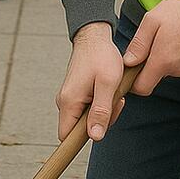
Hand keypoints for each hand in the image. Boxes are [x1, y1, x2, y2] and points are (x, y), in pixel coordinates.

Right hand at [56, 22, 125, 141]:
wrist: (95, 36)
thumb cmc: (101, 57)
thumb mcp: (107, 84)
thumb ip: (101, 111)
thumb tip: (95, 136)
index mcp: (69, 101)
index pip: (66, 136)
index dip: (79, 142)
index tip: (99, 131)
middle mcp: (65, 101)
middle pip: (79, 129)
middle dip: (100, 122)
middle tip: (114, 103)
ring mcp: (70, 97)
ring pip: (86, 118)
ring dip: (103, 111)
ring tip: (114, 92)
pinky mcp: (77, 93)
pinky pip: (88, 108)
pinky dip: (101, 103)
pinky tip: (110, 90)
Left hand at [123, 0, 179, 96]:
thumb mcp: (152, 20)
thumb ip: (138, 44)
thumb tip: (128, 61)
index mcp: (163, 61)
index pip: (141, 88)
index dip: (131, 81)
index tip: (128, 67)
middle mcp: (175, 69)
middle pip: (151, 78)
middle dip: (144, 64)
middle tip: (147, 42)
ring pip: (162, 70)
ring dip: (157, 58)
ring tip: (161, 36)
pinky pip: (173, 64)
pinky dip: (168, 55)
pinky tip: (171, 38)